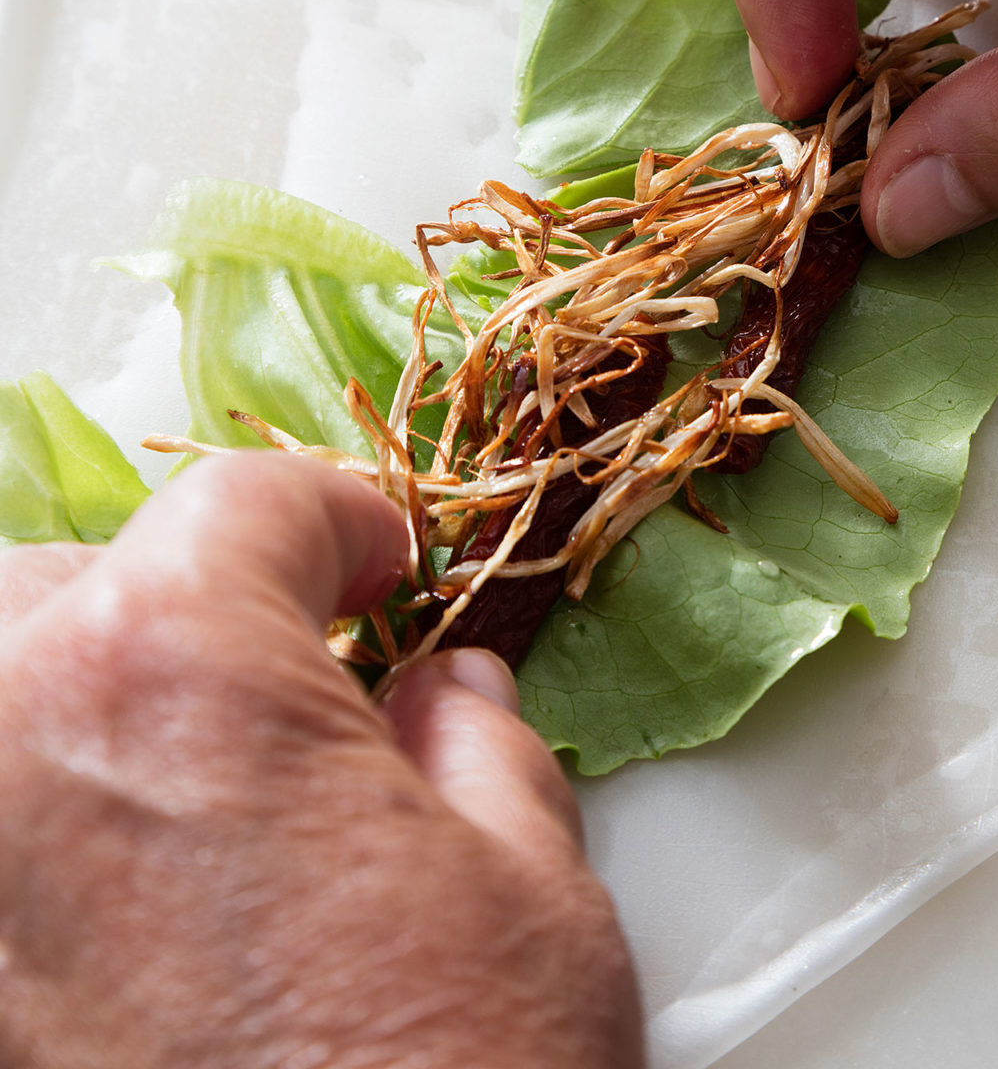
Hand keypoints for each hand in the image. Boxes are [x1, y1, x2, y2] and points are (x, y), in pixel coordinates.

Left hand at [0, 457, 642, 1068]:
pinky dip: (36, 832)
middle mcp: (9, 747)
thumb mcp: (530, 908)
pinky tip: (121, 906)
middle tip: (285, 691)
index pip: (245, 504)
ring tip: (188, 788)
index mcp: (178, 671)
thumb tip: (442, 698)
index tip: (373, 567)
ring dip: (80, 705)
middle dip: (187, 610)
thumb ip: (479, 753)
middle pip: (79, 582)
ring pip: (0, 696)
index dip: (333, 519)